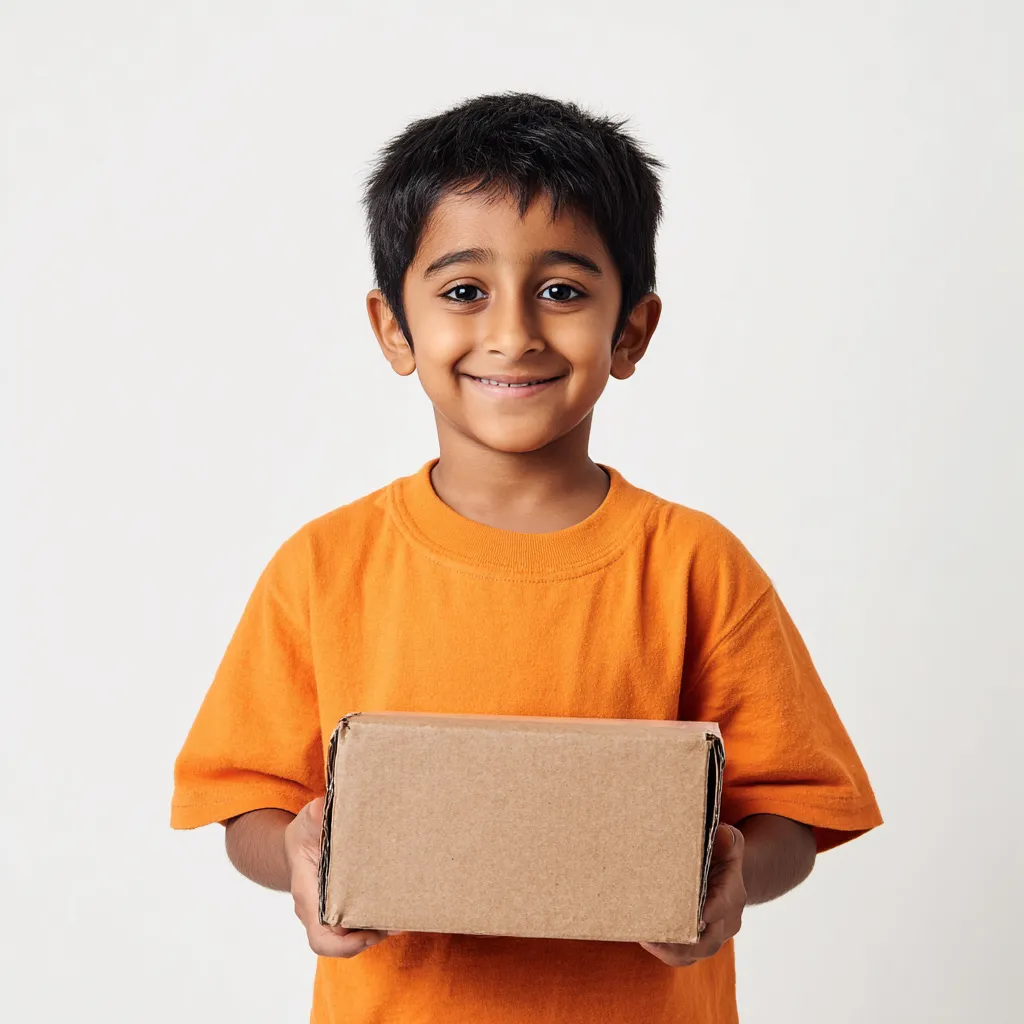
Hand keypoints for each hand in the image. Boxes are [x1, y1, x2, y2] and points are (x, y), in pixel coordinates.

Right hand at [284, 797, 401, 957]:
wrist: (300, 843)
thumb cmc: (304, 834)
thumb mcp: (307, 821)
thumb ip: (315, 815)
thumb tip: (325, 806)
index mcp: (309, 897)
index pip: (321, 939)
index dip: (344, 945)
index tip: (368, 934)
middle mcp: (320, 912)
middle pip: (345, 942)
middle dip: (372, 936)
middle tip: (397, 922)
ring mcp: (333, 912)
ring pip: (356, 934)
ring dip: (380, 927)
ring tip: (405, 914)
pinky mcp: (348, 905)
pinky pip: (362, 920)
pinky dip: (380, 916)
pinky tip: (401, 904)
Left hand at [640, 823, 745, 966]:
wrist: (724, 878)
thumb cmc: (721, 857)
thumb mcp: (729, 845)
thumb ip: (728, 841)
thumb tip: (723, 835)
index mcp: (732, 896)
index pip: (723, 906)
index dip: (710, 911)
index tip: (697, 915)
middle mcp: (724, 922)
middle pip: (708, 940)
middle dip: (684, 940)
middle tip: (659, 934)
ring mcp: (710, 938)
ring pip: (692, 954)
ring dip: (669, 950)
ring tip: (646, 939)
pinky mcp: (695, 945)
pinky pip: (681, 956)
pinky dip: (664, 951)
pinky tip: (645, 939)